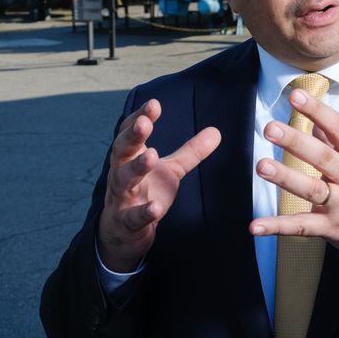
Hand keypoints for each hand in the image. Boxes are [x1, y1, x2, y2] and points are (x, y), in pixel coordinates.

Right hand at [97, 99, 220, 271]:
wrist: (123, 232)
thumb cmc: (146, 192)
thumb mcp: (171, 170)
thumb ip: (190, 152)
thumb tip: (217, 131)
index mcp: (131, 157)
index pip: (131, 132)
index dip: (141, 117)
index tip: (154, 104)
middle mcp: (121, 173)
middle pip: (122, 150)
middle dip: (132, 136)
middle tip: (144, 123)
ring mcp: (122, 197)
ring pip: (124, 179)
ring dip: (137, 167)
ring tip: (152, 156)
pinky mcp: (126, 222)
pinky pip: (133, 217)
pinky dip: (144, 212)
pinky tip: (156, 208)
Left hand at [249, 88, 338, 264]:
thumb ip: (336, 142)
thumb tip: (315, 118)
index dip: (318, 111)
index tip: (296, 95)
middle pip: (324, 157)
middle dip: (296, 142)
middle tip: (270, 128)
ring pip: (312, 190)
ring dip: (285, 178)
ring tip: (261, 166)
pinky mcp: (332, 228)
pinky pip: (302, 227)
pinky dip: (278, 226)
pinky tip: (255, 225)